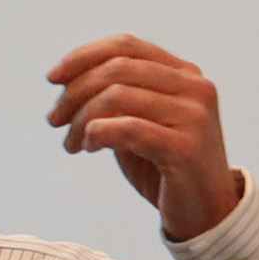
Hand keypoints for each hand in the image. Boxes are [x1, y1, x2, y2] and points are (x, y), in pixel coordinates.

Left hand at [44, 33, 246, 242]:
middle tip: (55, 120)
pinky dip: (98, 133)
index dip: (83, 56)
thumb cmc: (167, 167)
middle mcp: (194, 88)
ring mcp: (194, 116)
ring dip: (82, 120)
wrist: (206, 213)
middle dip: (74, 93)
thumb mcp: (143, 121)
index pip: (126, 46)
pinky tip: (89, 146)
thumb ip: (119, 97)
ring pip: (117, 97)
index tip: (53, 78)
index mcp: (185, 74)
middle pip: (117, 69)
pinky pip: (129, 128)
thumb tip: (68, 83)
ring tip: (73, 143)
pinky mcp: (185, 148)